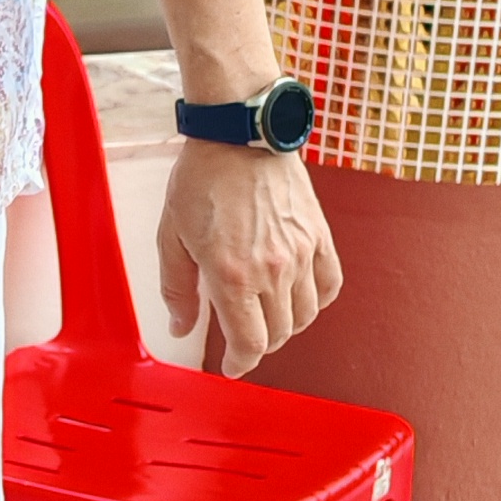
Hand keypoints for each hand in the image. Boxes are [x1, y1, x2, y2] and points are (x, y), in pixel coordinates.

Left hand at [157, 144, 340, 376]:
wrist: (240, 134)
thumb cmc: (202, 180)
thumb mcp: (171, 237)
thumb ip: (178, 289)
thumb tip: (182, 327)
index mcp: (232, 275)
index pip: (249, 343)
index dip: (240, 362)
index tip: (232, 366)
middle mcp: (273, 270)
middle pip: (279, 334)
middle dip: (258, 344)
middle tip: (242, 338)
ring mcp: (302, 253)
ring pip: (305, 315)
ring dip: (286, 325)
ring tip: (266, 316)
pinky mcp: (320, 236)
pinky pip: (330, 285)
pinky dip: (317, 300)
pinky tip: (298, 296)